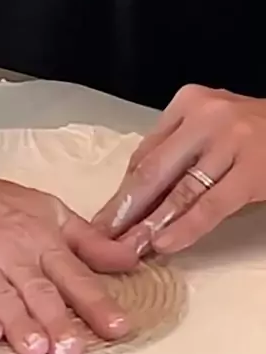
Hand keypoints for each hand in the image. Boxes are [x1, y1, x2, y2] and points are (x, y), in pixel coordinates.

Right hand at [0, 118, 136, 353]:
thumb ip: (88, 241)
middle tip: (75, 349)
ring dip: (21, 323)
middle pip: (40, 291)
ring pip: (3, 297)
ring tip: (38, 349)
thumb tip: (131, 261)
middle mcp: (12, 253)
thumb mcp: (47, 211)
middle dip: (59, 321)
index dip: (97, 302)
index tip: (118, 327)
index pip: (74, 275)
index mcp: (41, 238)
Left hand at [94, 85, 265, 255]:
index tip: (103, 219)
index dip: (122, 191)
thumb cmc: (255, 132)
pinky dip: (185, 228)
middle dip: (125, 211)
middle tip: (102, 241)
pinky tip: (165, 244)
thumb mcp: (212, 126)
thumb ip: (177, 148)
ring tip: (127, 250)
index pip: (145, 152)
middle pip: (153, 171)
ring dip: (149, 225)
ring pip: (179, 191)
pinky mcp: (252, 170)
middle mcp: (206, 117)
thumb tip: (133, 191)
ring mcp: (230, 142)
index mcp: (188, 103)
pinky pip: (210, 206)